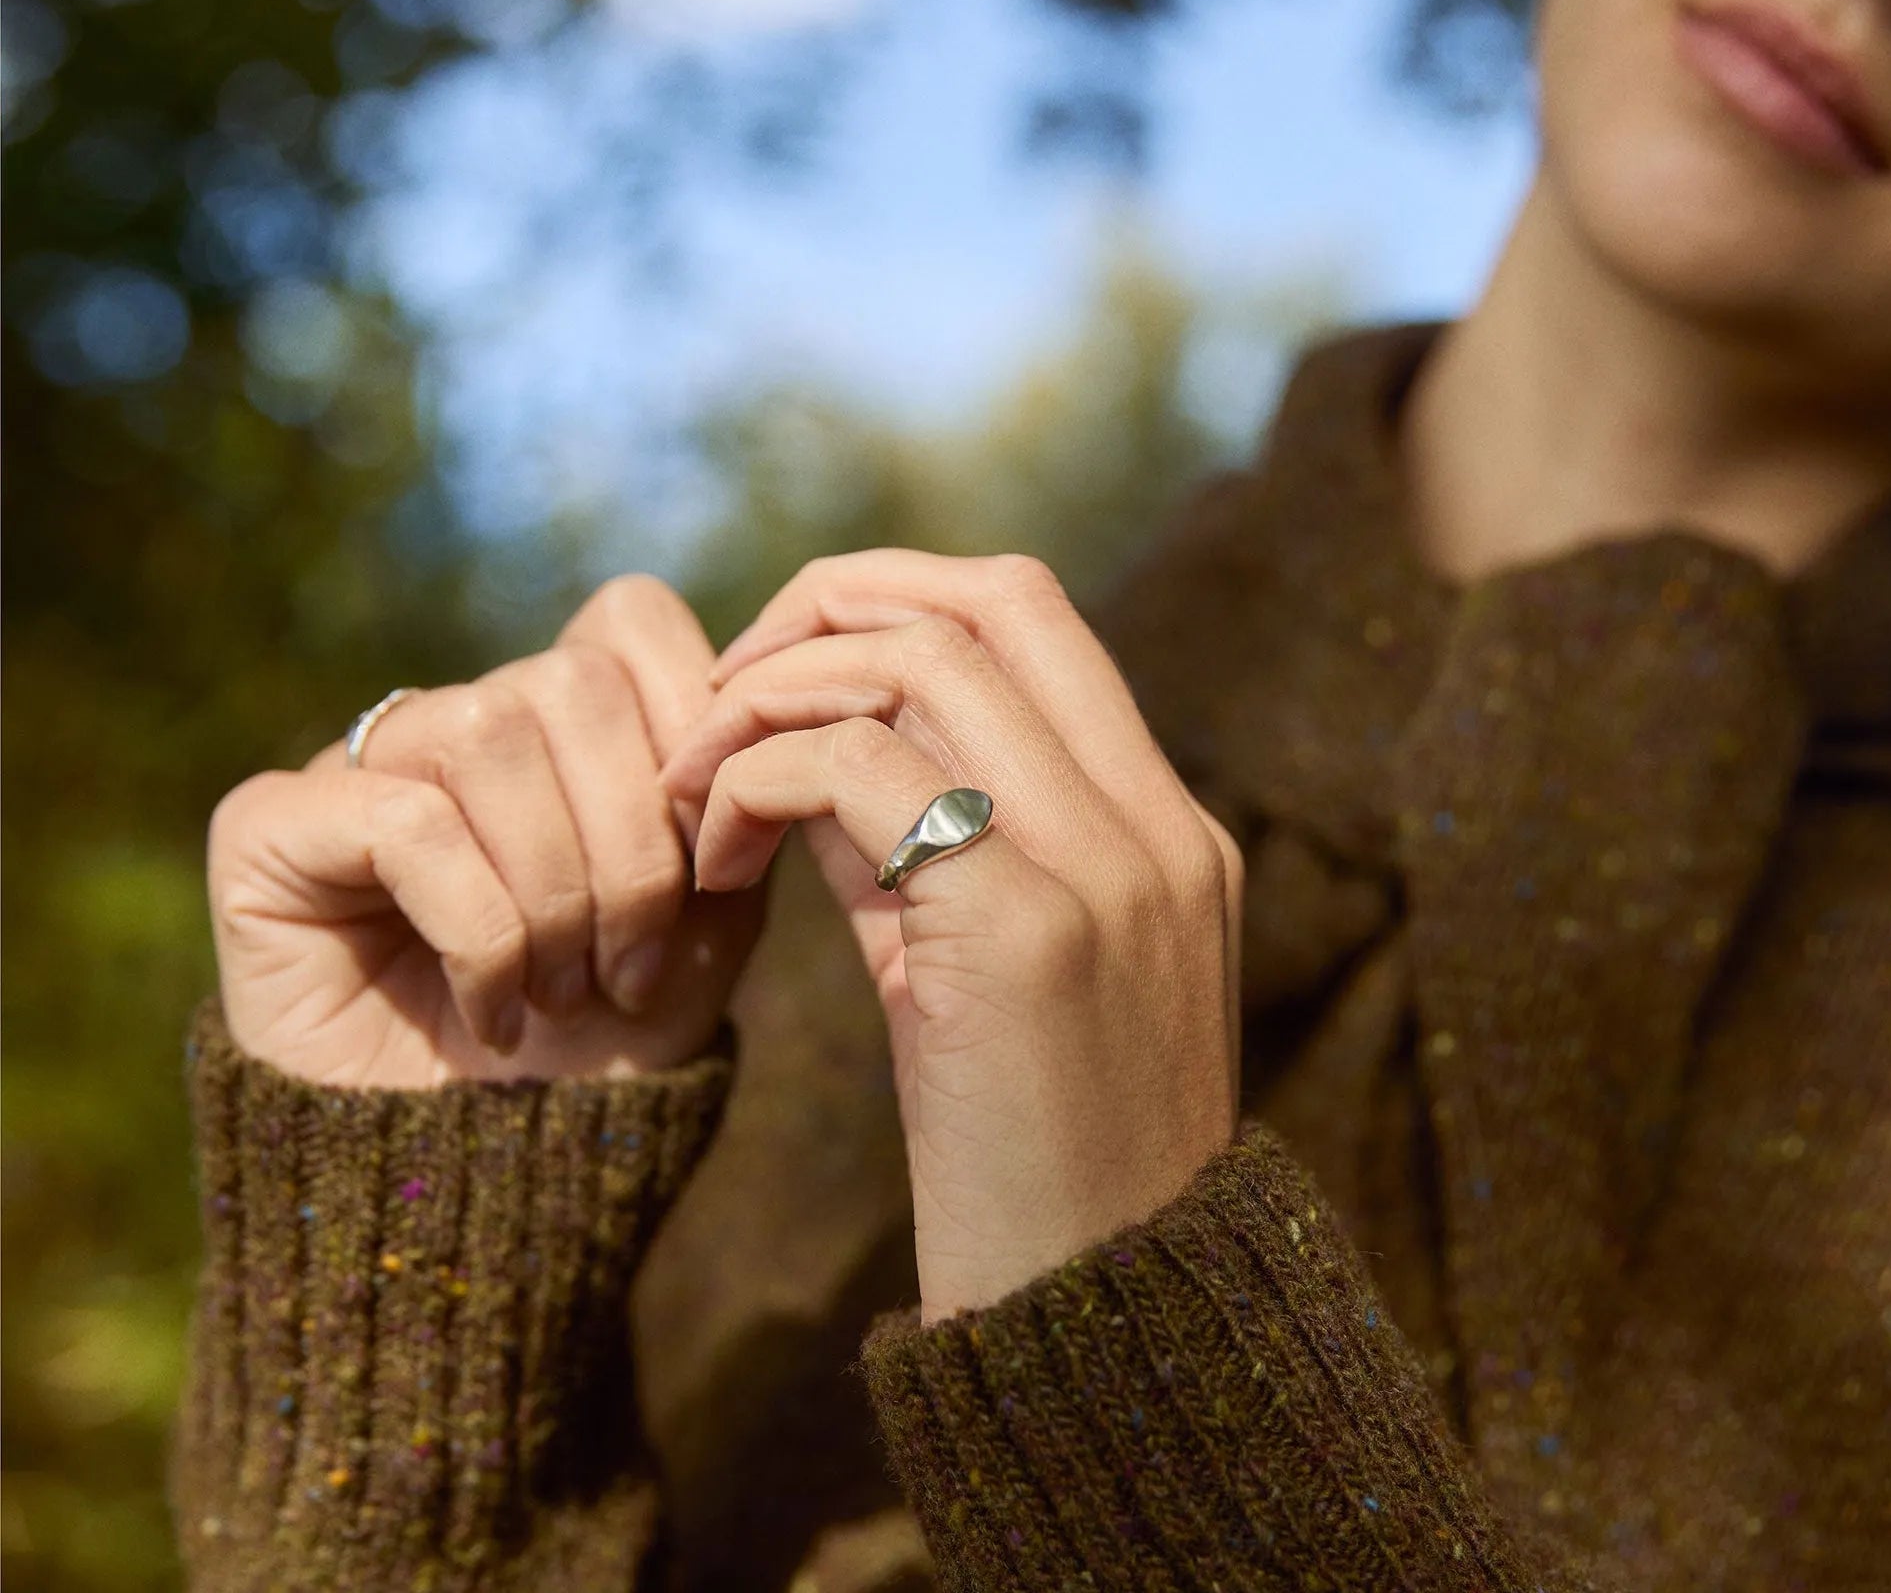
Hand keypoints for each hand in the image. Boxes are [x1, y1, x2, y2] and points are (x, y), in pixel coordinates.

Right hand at [207, 575, 765, 1087]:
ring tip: (557, 994)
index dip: (689, 720)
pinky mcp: (271, 826)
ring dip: (554, 892)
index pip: (629, 619)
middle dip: (629, 844)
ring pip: (490, 735)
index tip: (712, 858)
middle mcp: (455, 720)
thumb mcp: (708, 922)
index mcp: (559, 720)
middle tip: (624, 971)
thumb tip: (744, 723)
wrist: (484, 1180)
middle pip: (572, 681)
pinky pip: (404, 821)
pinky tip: (490, 1013)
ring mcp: (358, 763)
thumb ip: (734, 808)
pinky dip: (480, 930)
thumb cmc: (602, 1042)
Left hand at [660, 550, 1242, 1323]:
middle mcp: (1152, 824)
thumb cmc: (1032, 1165)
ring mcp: (1104, 868)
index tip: (785, 674)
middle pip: (989, 596)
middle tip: (723, 692)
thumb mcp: (985, 974)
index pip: (1034, 614)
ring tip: (690, 788)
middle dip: (830, 604)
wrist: (1101, 1330)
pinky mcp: (1025, 931)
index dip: (892, 601)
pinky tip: (711, 860)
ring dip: (769, 696)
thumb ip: (921, 848)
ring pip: (918, 660)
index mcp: (1165, 827)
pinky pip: (856, 771)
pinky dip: (755, 780)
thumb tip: (798, 744)